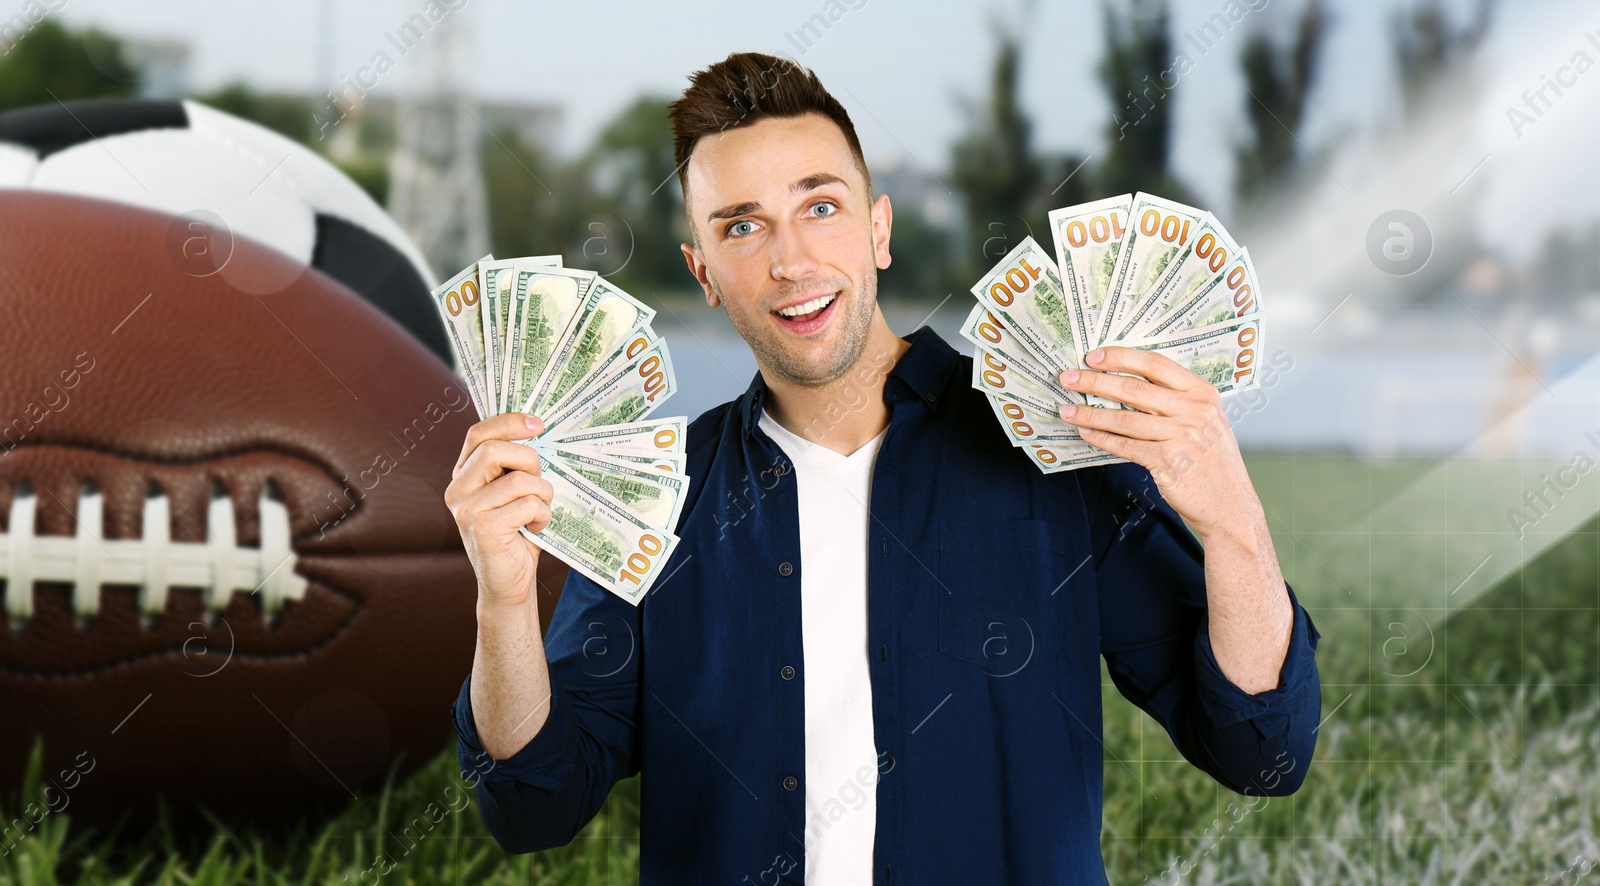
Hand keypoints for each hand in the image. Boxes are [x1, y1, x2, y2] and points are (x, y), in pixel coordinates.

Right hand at [445, 413, 554, 608]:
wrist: (510, 583)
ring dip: (542, 494)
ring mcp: (466, 510)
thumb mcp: (514, 494)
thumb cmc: (518, 534)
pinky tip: (536, 527)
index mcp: (464, 475)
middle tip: (540, 485)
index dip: (509, 423)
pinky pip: (526, 505)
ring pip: (517, 480)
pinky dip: (542, 514)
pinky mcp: (482, 528)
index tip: (538, 424)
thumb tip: (538, 431)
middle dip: (531, 462)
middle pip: (496, 450)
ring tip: (540, 511)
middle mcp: (458, 489)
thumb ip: (515, 467)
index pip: (479, 434)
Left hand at [1058, 347, 1260, 540]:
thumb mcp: (1206, 419)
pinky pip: (1125, 446)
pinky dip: (1102, 439)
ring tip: (1066, 410)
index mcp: (1202, 392)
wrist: (1228, 503)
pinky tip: (1085, 433)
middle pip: (1134, 389)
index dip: (1121, 357)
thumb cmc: (1211, 458)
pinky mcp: (1168, 463)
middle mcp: (1194, 411)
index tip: (1093, 356)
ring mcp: (1182, 437)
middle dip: (1095, 381)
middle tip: (1068, 378)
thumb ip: (1176, 399)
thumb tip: (1126, 381)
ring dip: (1090, 413)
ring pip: (1124, 419)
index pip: (1155, 364)